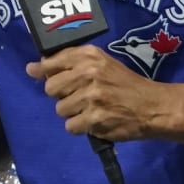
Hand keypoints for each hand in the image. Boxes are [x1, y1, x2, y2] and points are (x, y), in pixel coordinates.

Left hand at [26, 45, 155, 140]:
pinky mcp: (94, 119)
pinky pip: (70, 126)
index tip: (42, 74)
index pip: (51, 62)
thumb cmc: (124, 84)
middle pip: (51, 88)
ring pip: (60, 109)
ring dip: (73, 113)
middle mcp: (88, 73)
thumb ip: (67, 63)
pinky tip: (95, 121)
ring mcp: (91, 97)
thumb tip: (31, 68)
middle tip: (79, 96)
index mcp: (89, 56)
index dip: (45, 71)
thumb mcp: (101, 64)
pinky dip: (80, 127)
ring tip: (91, 109)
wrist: (152, 106)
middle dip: (62, 95)